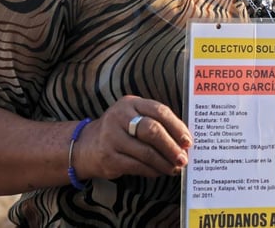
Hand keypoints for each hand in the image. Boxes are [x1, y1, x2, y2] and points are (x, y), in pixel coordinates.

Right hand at [74, 96, 191, 180]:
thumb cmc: (120, 131)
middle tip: (183, 158)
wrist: (86, 145)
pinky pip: (136, 165)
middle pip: (152, 130)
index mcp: (131, 103)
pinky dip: (152, 170)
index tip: (188, 141)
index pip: (159, 111)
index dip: (177, 127)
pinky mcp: (108, 156)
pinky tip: (159, 171)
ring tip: (174, 168)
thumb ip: (156, 123)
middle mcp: (119, 116)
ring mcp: (111, 136)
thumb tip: (184, 141)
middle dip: (171, 146)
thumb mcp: (134, 117)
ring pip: (145, 151)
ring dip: (164, 162)